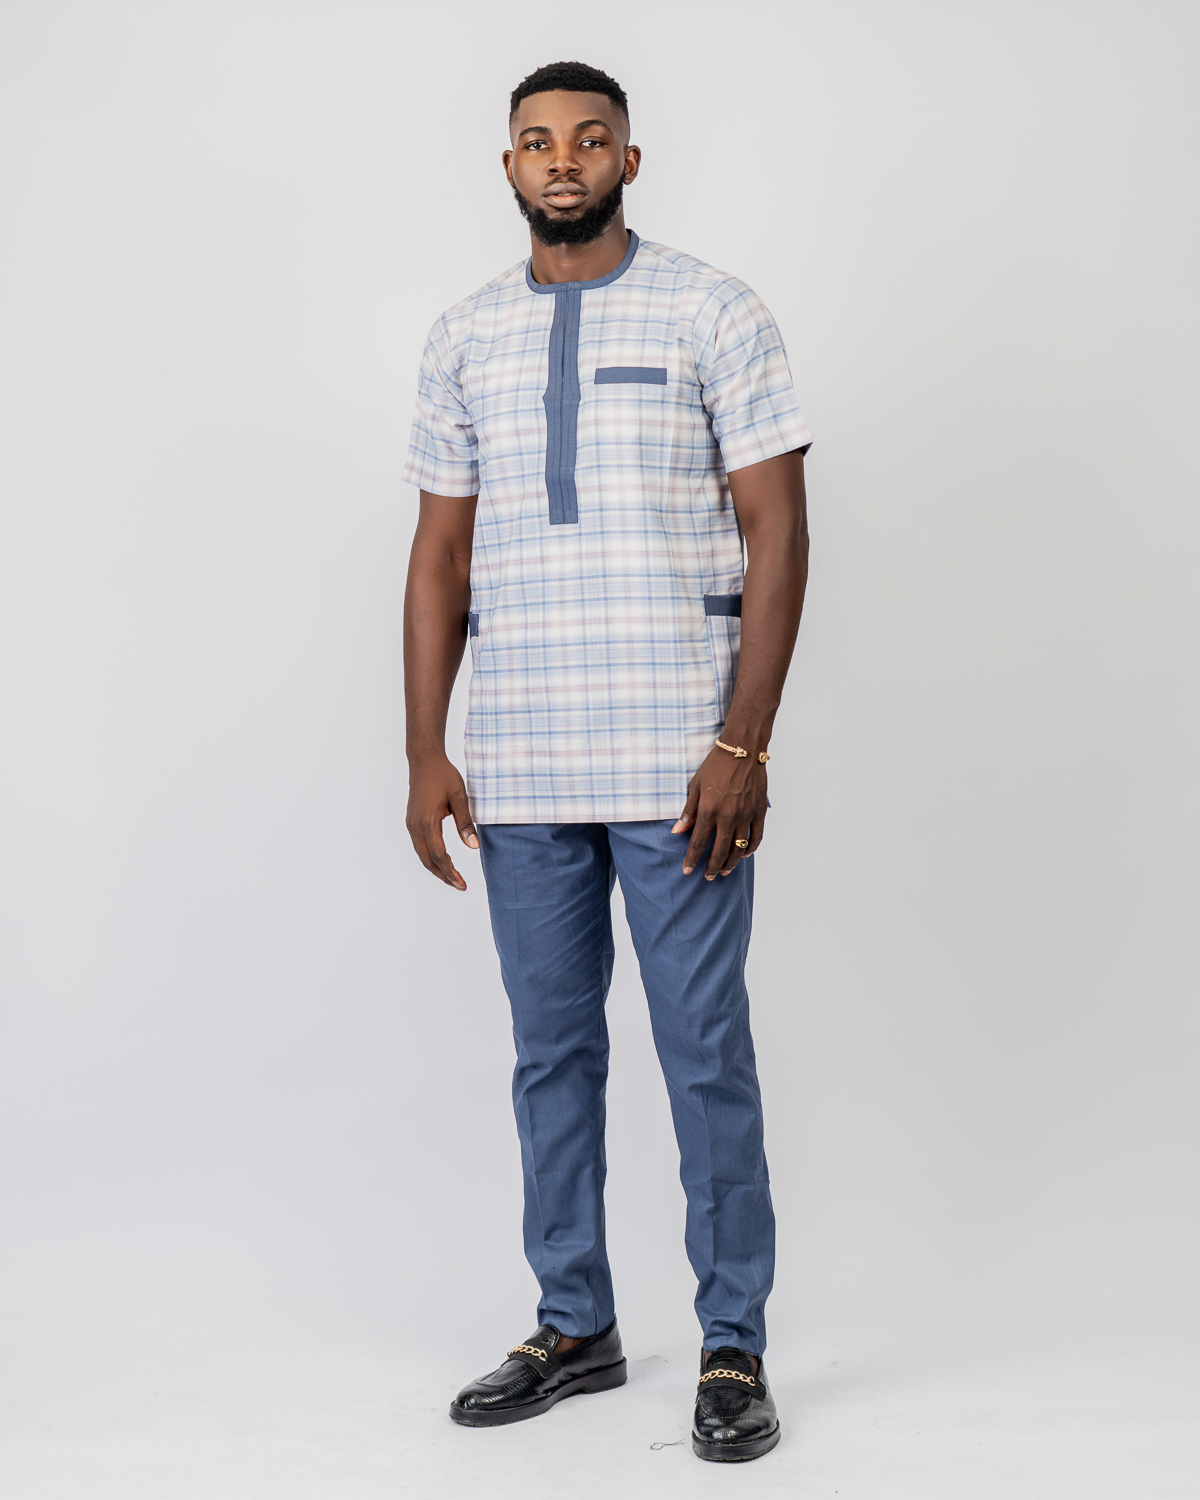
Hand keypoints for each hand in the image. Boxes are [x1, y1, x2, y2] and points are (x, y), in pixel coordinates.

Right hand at [406, 753, 478, 889]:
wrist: (424, 760)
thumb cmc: (443, 775)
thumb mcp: (460, 797)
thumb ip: (465, 823)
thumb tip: (473, 846)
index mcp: (427, 822)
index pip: (440, 856)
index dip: (451, 872)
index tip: (462, 883)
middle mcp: (415, 826)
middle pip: (428, 860)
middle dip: (443, 875)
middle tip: (459, 885)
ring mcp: (411, 824)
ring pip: (422, 854)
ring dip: (436, 868)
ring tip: (452, 877)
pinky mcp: (412, 821)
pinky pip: (420, 846)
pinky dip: (431, 857)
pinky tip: (442, 860)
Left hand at [673, 746, 766, 879]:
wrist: (742, 750)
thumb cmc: (716, 765)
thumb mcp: (696, 786)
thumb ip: (688, 811)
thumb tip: (677, 831)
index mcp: (709, 810)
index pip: (698, 842)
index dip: (692, 859)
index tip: (687, 870)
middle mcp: (728, 817)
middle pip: (720, 851)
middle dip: (711, 866)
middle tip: (707, 877)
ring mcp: (745, 815)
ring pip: (739, 848)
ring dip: (731, 862)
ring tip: (723, 871)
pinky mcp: (759, 812)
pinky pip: (756, 837)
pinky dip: (751, 848)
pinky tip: (744, 854)